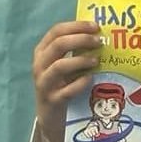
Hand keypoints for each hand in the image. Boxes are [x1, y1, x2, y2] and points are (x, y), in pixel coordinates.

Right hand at [32, 21, 102, 141]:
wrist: (50, 115)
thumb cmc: (62, 84)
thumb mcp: (65, 64)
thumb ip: (76, 50)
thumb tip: (100, 34)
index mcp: (42, 51)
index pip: (56, 31)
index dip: (76, 26)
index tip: (95, 26)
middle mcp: (40, 65)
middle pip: (58, 45)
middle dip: (81, 40)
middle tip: (100, 41)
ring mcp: (44, 83)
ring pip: (59, 66)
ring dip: (81, 60)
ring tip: (96, 60)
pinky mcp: (52, 100)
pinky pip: (66, 90)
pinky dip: (80, 83)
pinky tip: (90, 79)